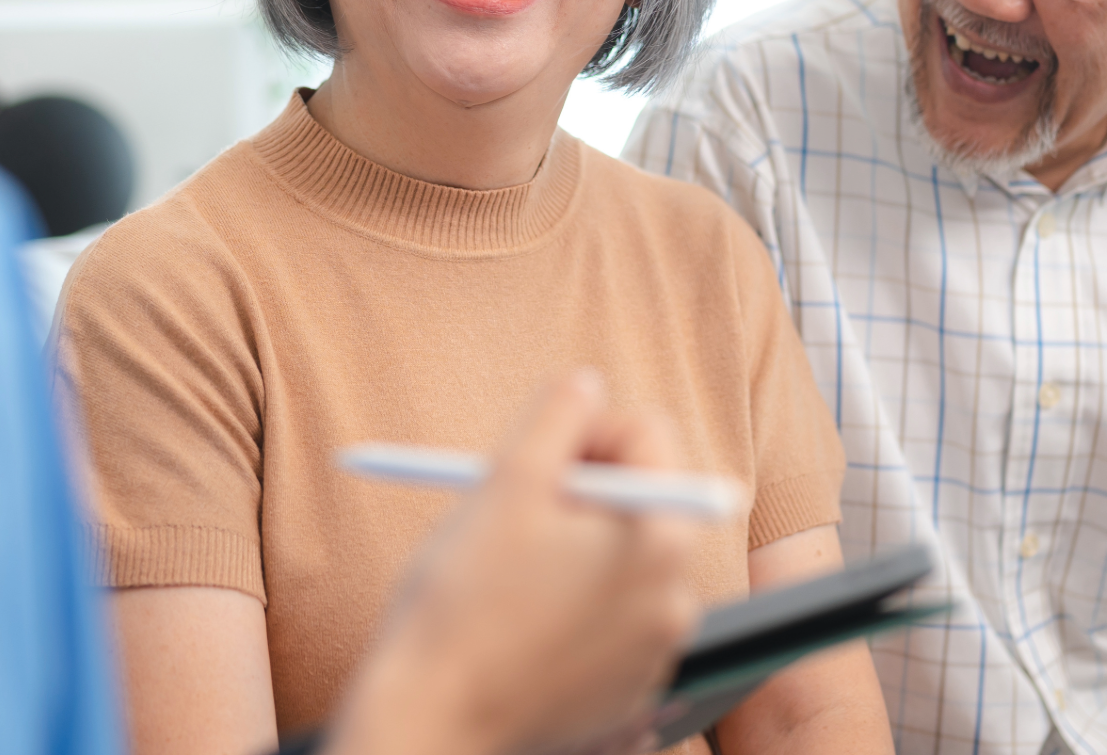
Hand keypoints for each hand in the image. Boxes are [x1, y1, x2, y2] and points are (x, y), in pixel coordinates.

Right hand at [323, 370, 705, 754]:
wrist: (430, 722)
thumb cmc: (460, 603)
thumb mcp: (507, 481)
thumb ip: (556, 413)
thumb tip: (585, 386)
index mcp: (659, 537)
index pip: (649, 434)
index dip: (586, 426)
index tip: (537, 450)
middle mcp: (676, 597)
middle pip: (642, 496)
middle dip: (584, 486)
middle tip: (520, 500)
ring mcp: (654, 651)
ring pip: (624, 556)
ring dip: (576, 541)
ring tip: (511, 561)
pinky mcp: (626, 690)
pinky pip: (613, 615)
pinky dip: (575, 598)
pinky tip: (519, 612)